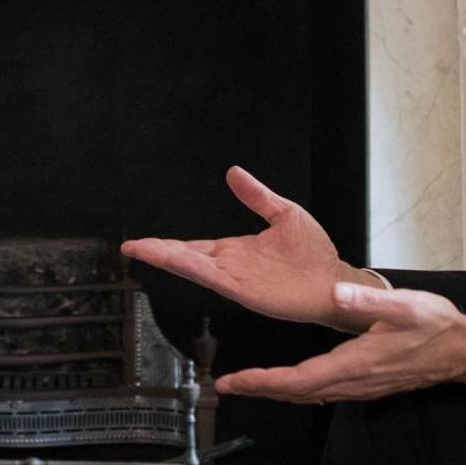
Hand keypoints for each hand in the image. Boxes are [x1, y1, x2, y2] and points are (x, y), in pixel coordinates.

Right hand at [122, 166, 376, 328]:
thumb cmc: (315, 253)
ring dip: (167, 259)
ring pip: (194, 268)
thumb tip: (233, 172)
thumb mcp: (283, 214)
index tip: (142, 242)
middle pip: (186, 258)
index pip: (194, 247)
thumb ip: (257, 196)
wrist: (336, 279)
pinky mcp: (247, 291)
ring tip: (140, 251)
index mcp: (235, 250)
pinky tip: (176, 261)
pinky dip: (193, 269)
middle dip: (157, 252)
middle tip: (129, 247)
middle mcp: (231, 266)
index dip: (167, 245)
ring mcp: (237, 280)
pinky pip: (215, 278)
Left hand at [214, 283, 465, 404]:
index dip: (264, 382)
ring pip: (309, 395)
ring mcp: (360, 387)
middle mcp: (354, 381)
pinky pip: (324, 392)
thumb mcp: (406, 305)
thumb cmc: (437, 326)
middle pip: (297, 392)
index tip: (236, 381)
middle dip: (259, 390)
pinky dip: (298, 389)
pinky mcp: (366, 384)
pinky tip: (289, 383)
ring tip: (247, 384)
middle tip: (227, 386)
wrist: (464, 350)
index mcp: (356, 362)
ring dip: (276, 391)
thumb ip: (370, 300)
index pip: (300, 379)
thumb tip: (336, 292)